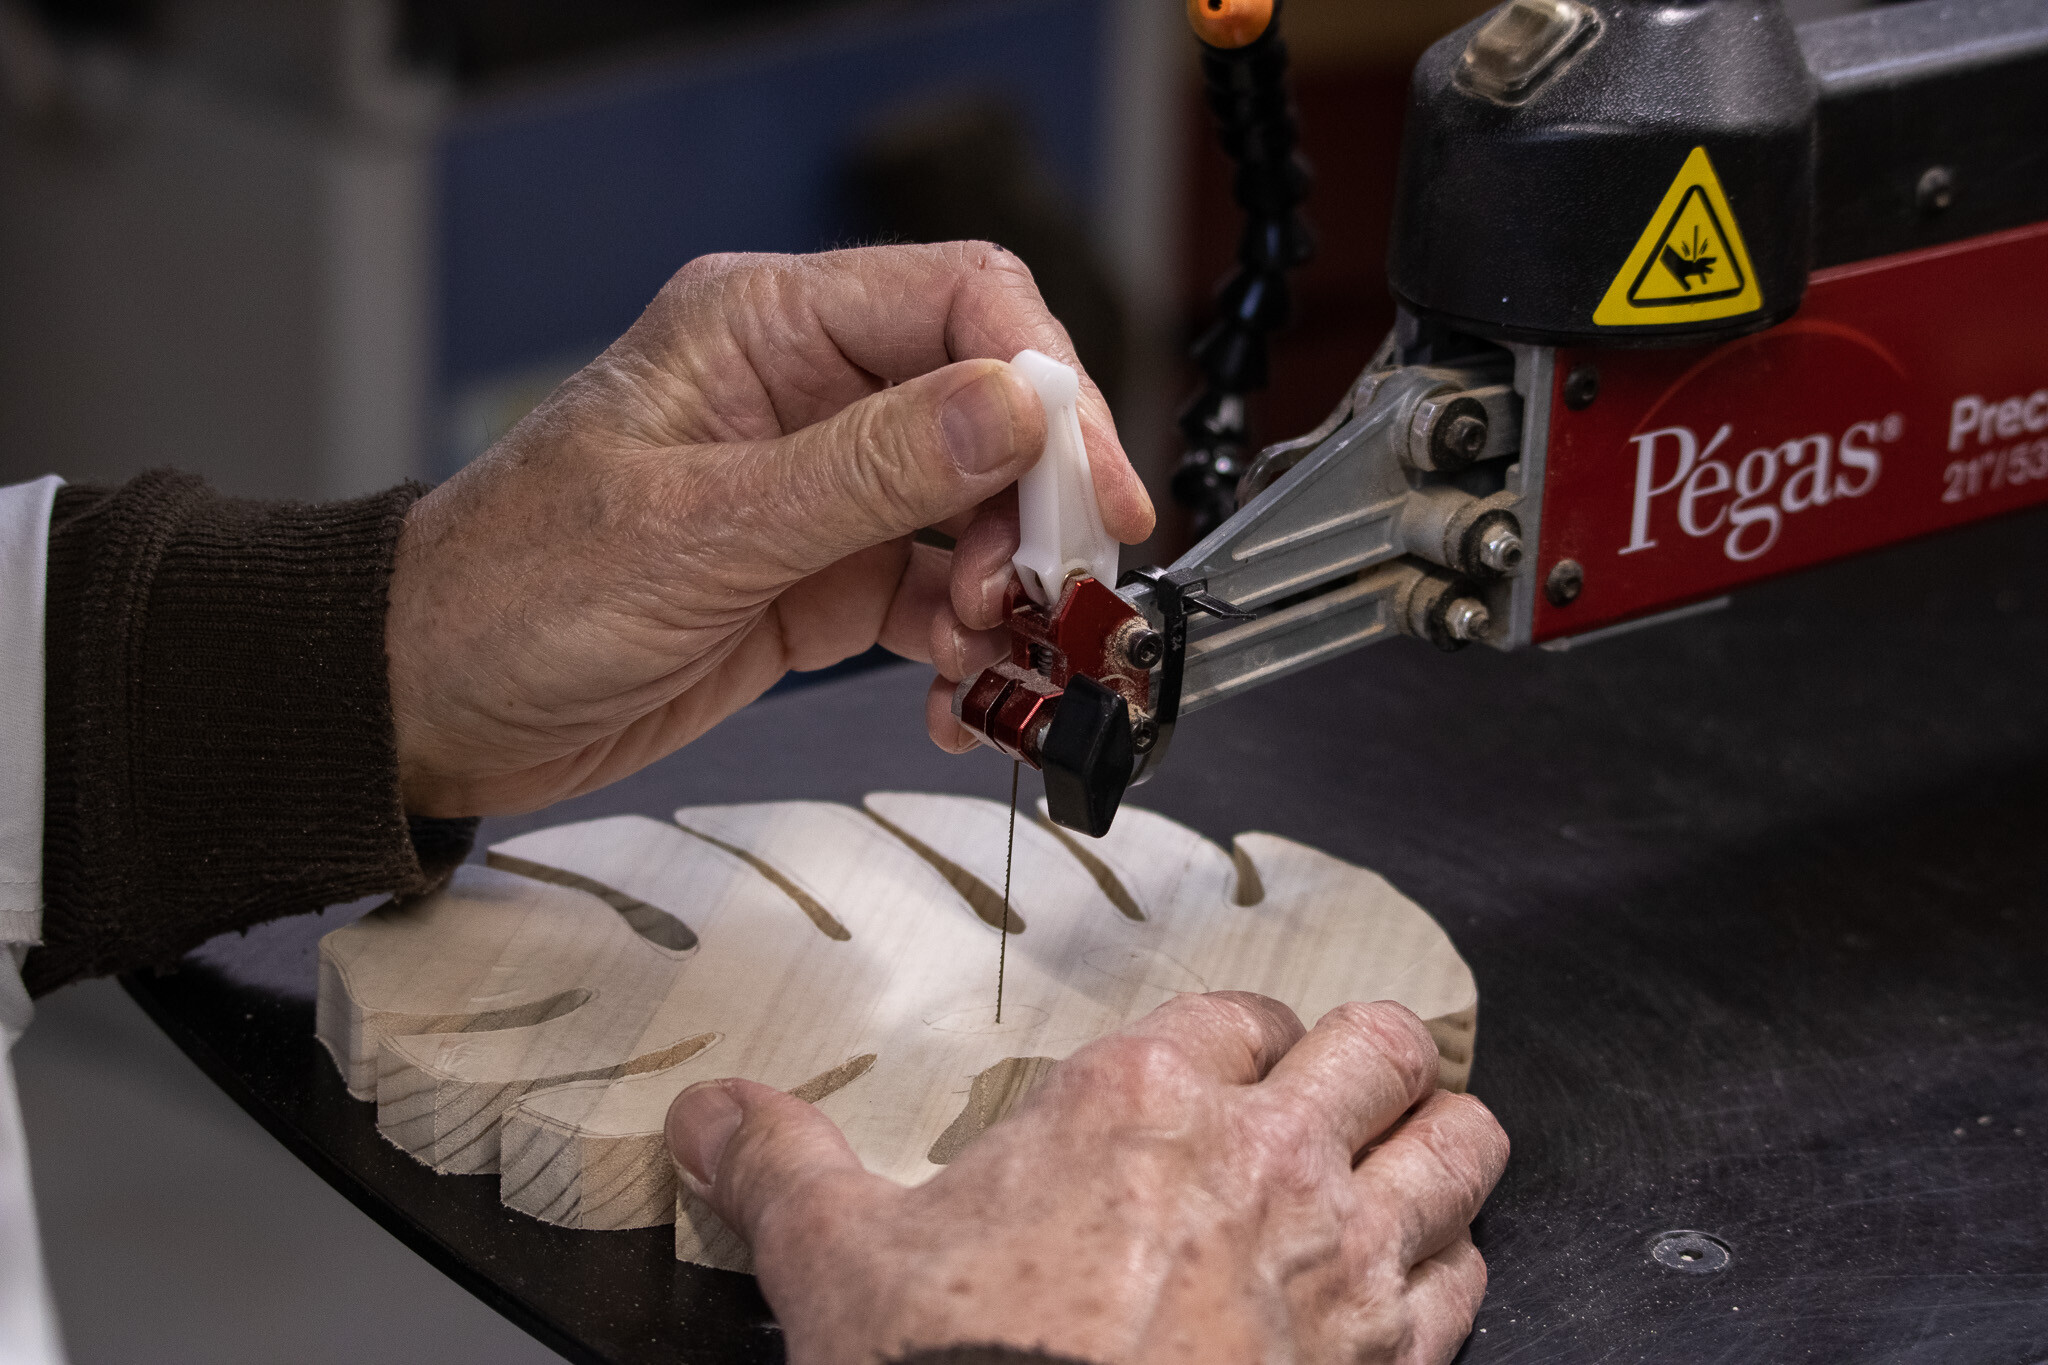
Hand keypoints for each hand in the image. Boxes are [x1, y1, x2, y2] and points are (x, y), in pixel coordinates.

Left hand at [387, 243, 1153, 816]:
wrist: (433, 709)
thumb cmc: (512, 593)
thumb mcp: (699, 530)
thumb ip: (867, 471)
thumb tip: (1015, 409)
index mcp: (765, 329)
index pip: (961, 303)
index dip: (1048, 383)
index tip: (1089, 485)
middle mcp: (808, 396)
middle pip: (990, 416)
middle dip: (1037, 508)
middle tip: (1051, 594)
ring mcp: (821, 494)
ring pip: (977, 516)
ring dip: (1008, 590)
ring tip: (988, 656)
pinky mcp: (823, 581)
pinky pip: (937, 602)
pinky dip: (967, 652)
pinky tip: (959, 702)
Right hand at [664, 993, 1508, 1364]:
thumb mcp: (837, 1262)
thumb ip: (777, 1165)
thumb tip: (705, 1118)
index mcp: (1137, 1100)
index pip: (1242, 1013)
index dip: (1245, 1036)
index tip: (1230, 1066)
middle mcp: (1261, 1153)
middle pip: (1380, 1046)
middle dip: (1372, 1060)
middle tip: (1343, 1089)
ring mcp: (1339, 1253)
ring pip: (1459, 1145)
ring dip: (1438, 1146)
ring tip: (1411, 1157)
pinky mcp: (1387, 1354)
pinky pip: (1467, 1275)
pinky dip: (1450, 1268)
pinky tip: (1415, 1282)